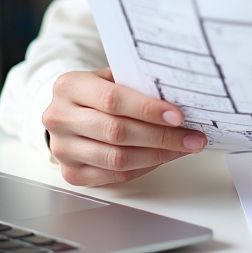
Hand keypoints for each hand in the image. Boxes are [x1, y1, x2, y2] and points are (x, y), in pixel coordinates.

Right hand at [42, 68, 206, 186]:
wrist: (67, 110)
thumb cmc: (97, 90)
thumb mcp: (110, 76)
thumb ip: (135, 83)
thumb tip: (178, 97)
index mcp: (69, 86)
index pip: (112, 100)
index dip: (147, 109)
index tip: (178, 115)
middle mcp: (60, 118)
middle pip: (117, 132)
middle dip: (161, 136)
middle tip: (192, 136)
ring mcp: (63, 149)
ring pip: (117, 158)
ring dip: (157, 155)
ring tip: (184, 147)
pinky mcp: (71, 173)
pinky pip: (114, 176)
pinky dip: (144, 167)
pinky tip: (163, 157)